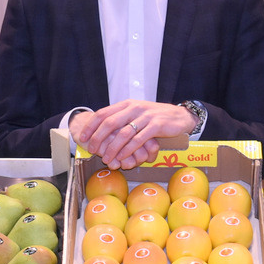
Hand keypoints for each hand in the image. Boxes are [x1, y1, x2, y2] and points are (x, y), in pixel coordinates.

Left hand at [72, 100, 196, 169]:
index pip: (103, 113)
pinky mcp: (156, 126)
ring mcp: (145, 116)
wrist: (180, 116)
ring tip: (107, 159)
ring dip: (113, 148)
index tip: (82, 138)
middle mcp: (134, 108)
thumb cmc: (156, 117)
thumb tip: (101, 130)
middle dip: (98, 138)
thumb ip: (122, 118)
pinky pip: (138, 140)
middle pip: (110, 123)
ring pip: (123, 133)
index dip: (91, 126)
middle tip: (92, 150)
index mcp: (127, 104)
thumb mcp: (137, 113)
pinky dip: (128, 150)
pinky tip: (123, 158)